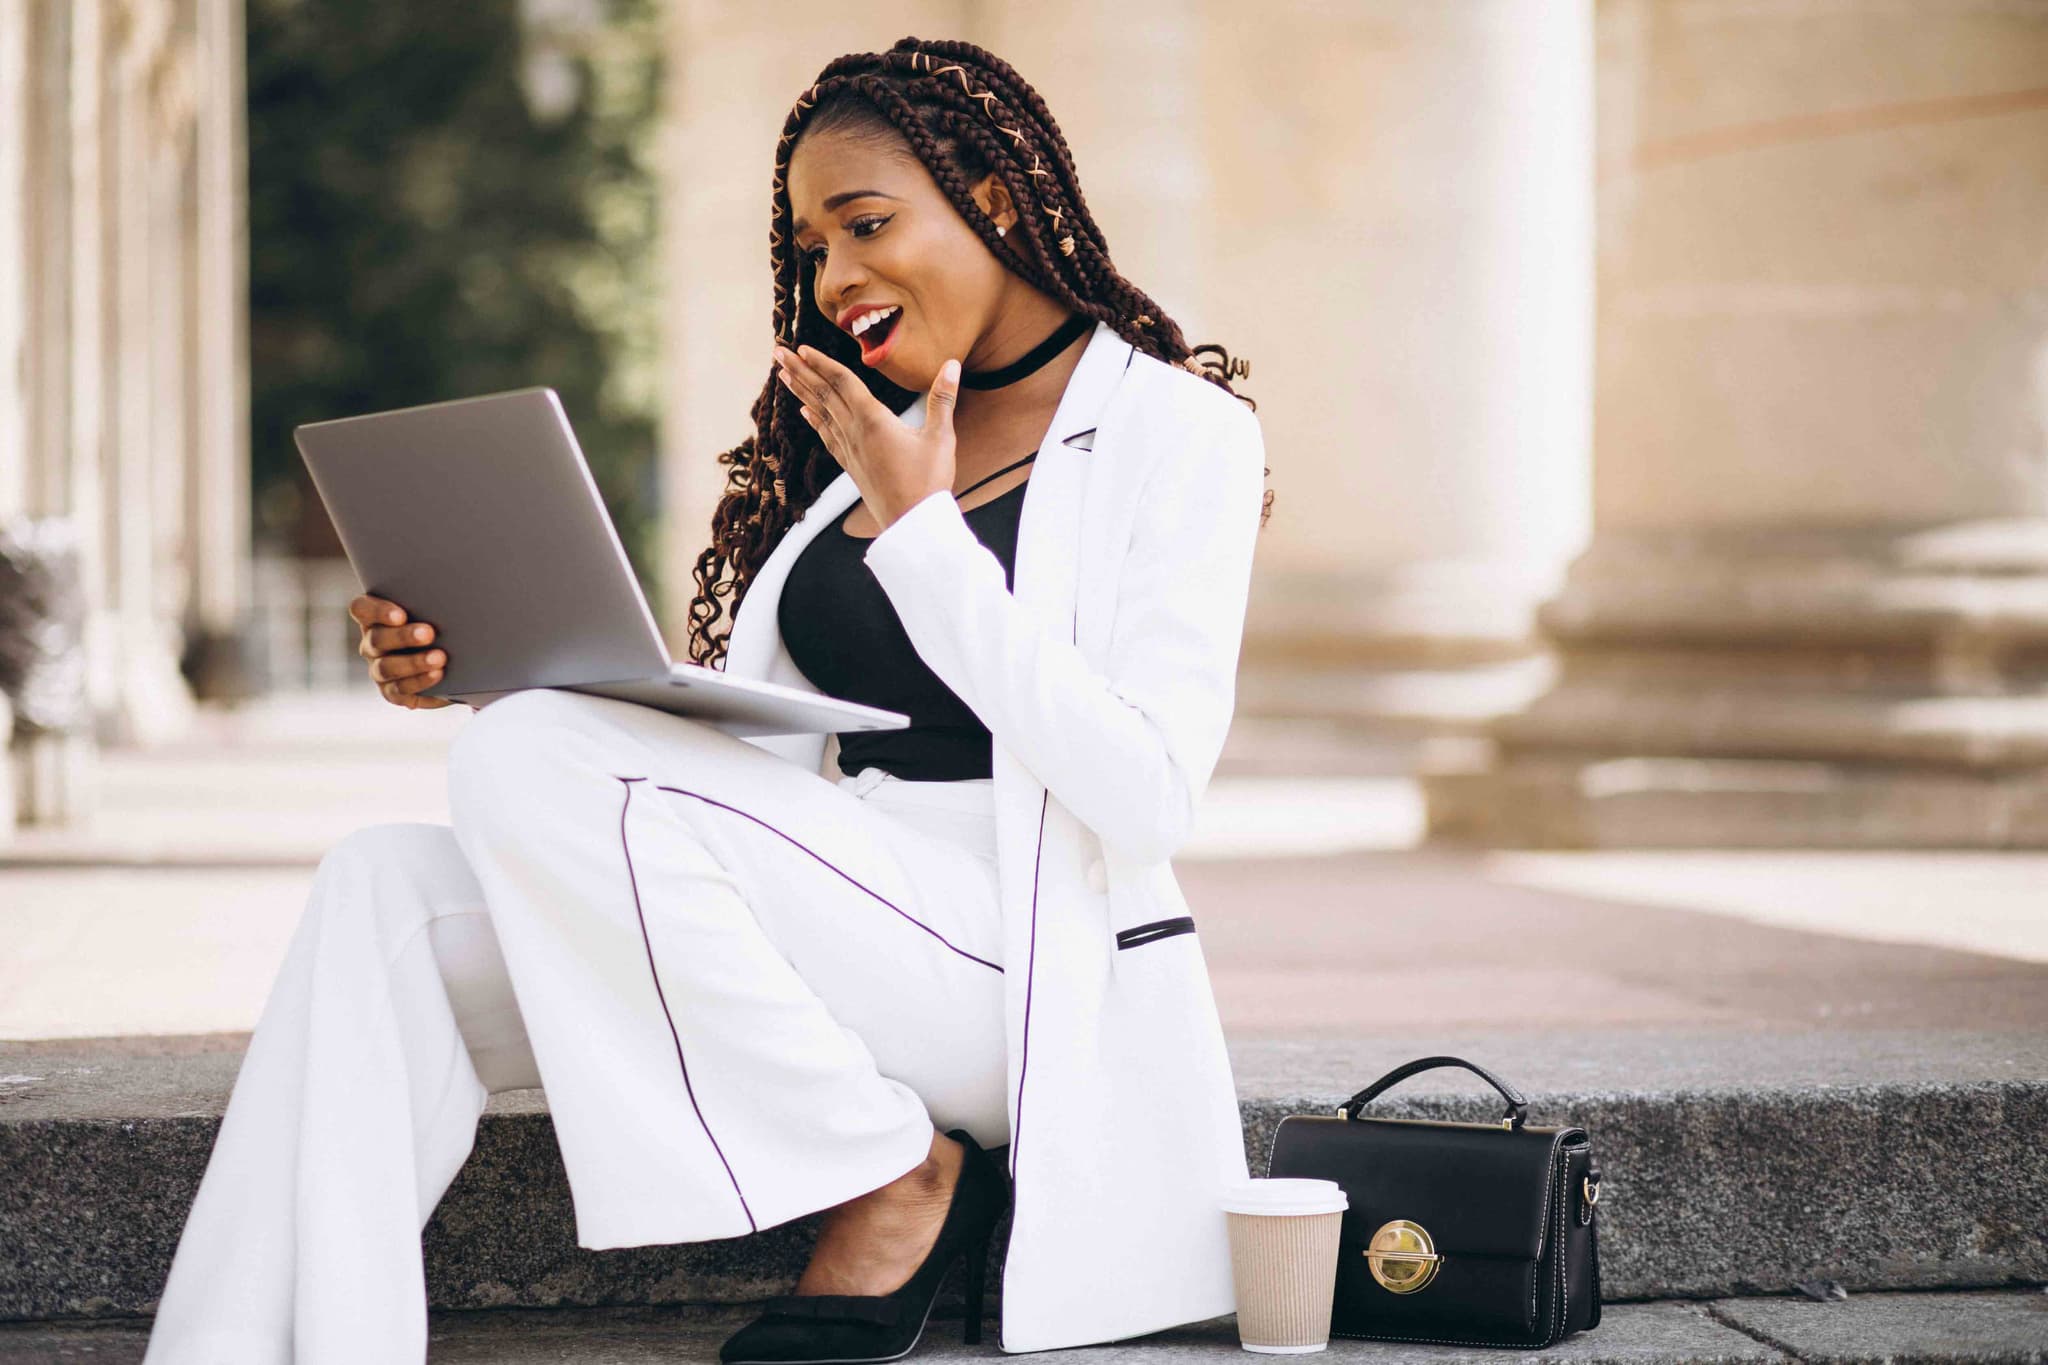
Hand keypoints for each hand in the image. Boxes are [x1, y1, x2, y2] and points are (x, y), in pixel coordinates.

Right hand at [348, 594, 464, 709]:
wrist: (456, 665)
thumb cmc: (441, 628)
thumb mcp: (436, 612)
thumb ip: (432, 603)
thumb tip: (453, 596)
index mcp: (375, 618)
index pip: (362, 609)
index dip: (377, 611)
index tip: (401, 615)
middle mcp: (372, 643)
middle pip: (377, 638)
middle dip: (403, 636)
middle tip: (429, 633)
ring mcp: (379, 669)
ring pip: (386, 667)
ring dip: (413, 662)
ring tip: (439, 658)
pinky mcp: (392, 691)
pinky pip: (399, 689)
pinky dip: (419, 682)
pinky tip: (437, 675)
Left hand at [773, 344, 961, 530]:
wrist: (912, 524)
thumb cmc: (929, 482)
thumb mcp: (941, 437)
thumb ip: (943, 398)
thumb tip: (953, 364)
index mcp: (873, 419)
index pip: (842, 382)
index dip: (821, 362)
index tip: (800, 348)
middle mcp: (854, 432)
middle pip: (823, 394)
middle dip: (800, 371)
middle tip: (778, 352)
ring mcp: (849, 450)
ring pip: (820, 413)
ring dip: (801, 391)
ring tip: (783, 375)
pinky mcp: (851, 465)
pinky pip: (826, 436)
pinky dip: (814, 420)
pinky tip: (804, 412)